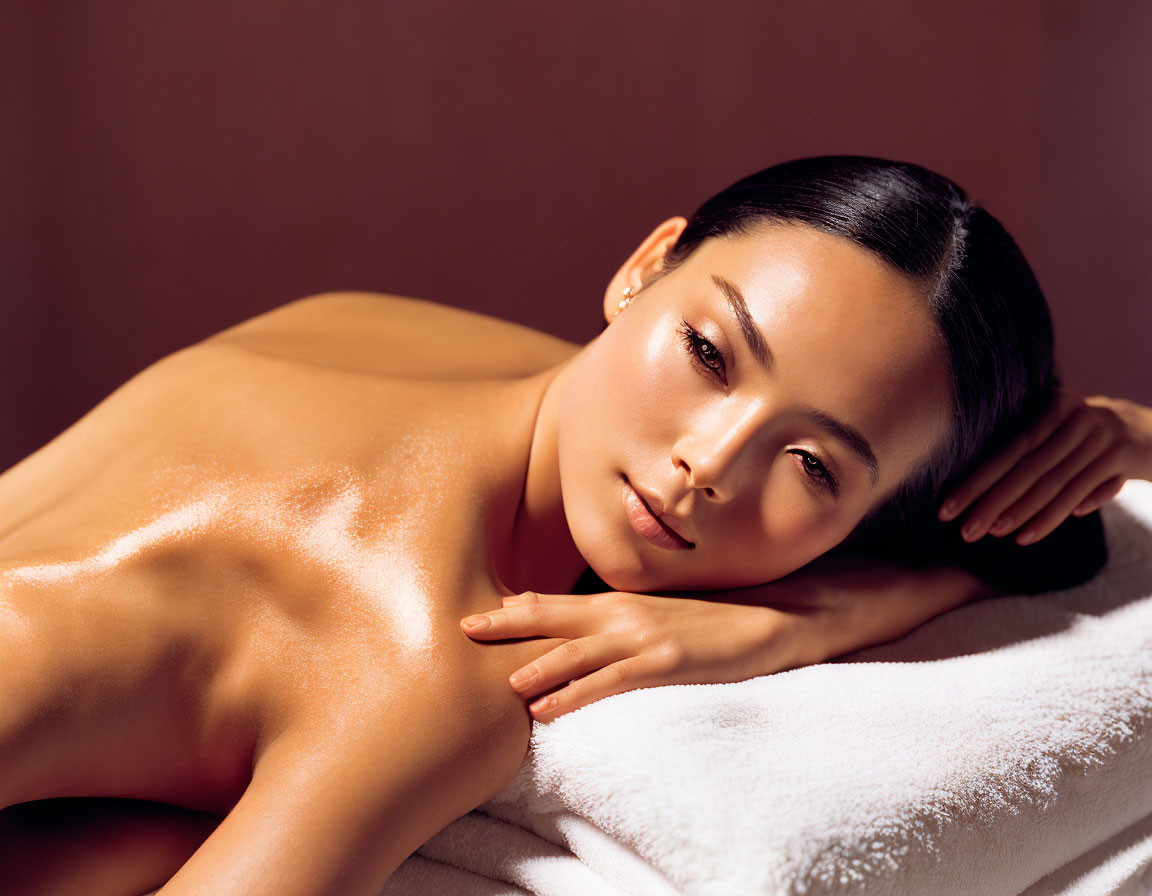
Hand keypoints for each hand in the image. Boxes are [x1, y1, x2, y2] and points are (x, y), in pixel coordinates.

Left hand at [459, 591, 791, 721]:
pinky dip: (577, 693)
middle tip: (465, 627)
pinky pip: (612, 680)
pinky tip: (550, 708)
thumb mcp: (654, 618)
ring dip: (541, 664)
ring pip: (579, 650)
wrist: (769, 620)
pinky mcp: (666, 661)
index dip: (515, 609)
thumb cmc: (708, 623)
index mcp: (618, 603)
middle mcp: (623, 613)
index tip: (476, 617)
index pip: (556, 604)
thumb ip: (615, 624)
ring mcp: (644, 636)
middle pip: (555, 616)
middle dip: (508, 623)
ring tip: (503, 681)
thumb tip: (575, 638)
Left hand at [938, 392, 1151, 544]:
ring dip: (1020, 513)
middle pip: (1027, 469)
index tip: (946, 507)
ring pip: (1054, 485)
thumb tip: (970, 483)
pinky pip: (1082, 493)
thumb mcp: (1055, 425)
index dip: (976, 480)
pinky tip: (1027, 536)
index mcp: (1051, 407)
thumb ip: (1023, 444)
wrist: (1148, 429)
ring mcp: (1101, 439)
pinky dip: (1054, 516)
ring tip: (991, 533)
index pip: (1008, 449)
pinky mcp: (1121, 459)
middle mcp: (1075, 420)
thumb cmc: (1081, 434)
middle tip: (964, 531)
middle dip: (992, 502)